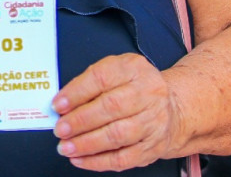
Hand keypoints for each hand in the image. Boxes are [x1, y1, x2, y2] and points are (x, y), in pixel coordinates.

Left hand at [53, 54, 180, 171]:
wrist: (172, 108)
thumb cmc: (136, 88)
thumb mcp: (117, 71)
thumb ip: (90, 82)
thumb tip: (63, 102)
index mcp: (134, 69)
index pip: (102, 78)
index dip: (77, 93)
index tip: (58, 105)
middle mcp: (148, 93)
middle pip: (110, 107)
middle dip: (80, 121)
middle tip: (60, 129)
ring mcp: (153, 121)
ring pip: (117, 135)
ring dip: (87, 143)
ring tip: (66, 146)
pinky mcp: (152, 146)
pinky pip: (123, 158)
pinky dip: (98, 161)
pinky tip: (81, 159)